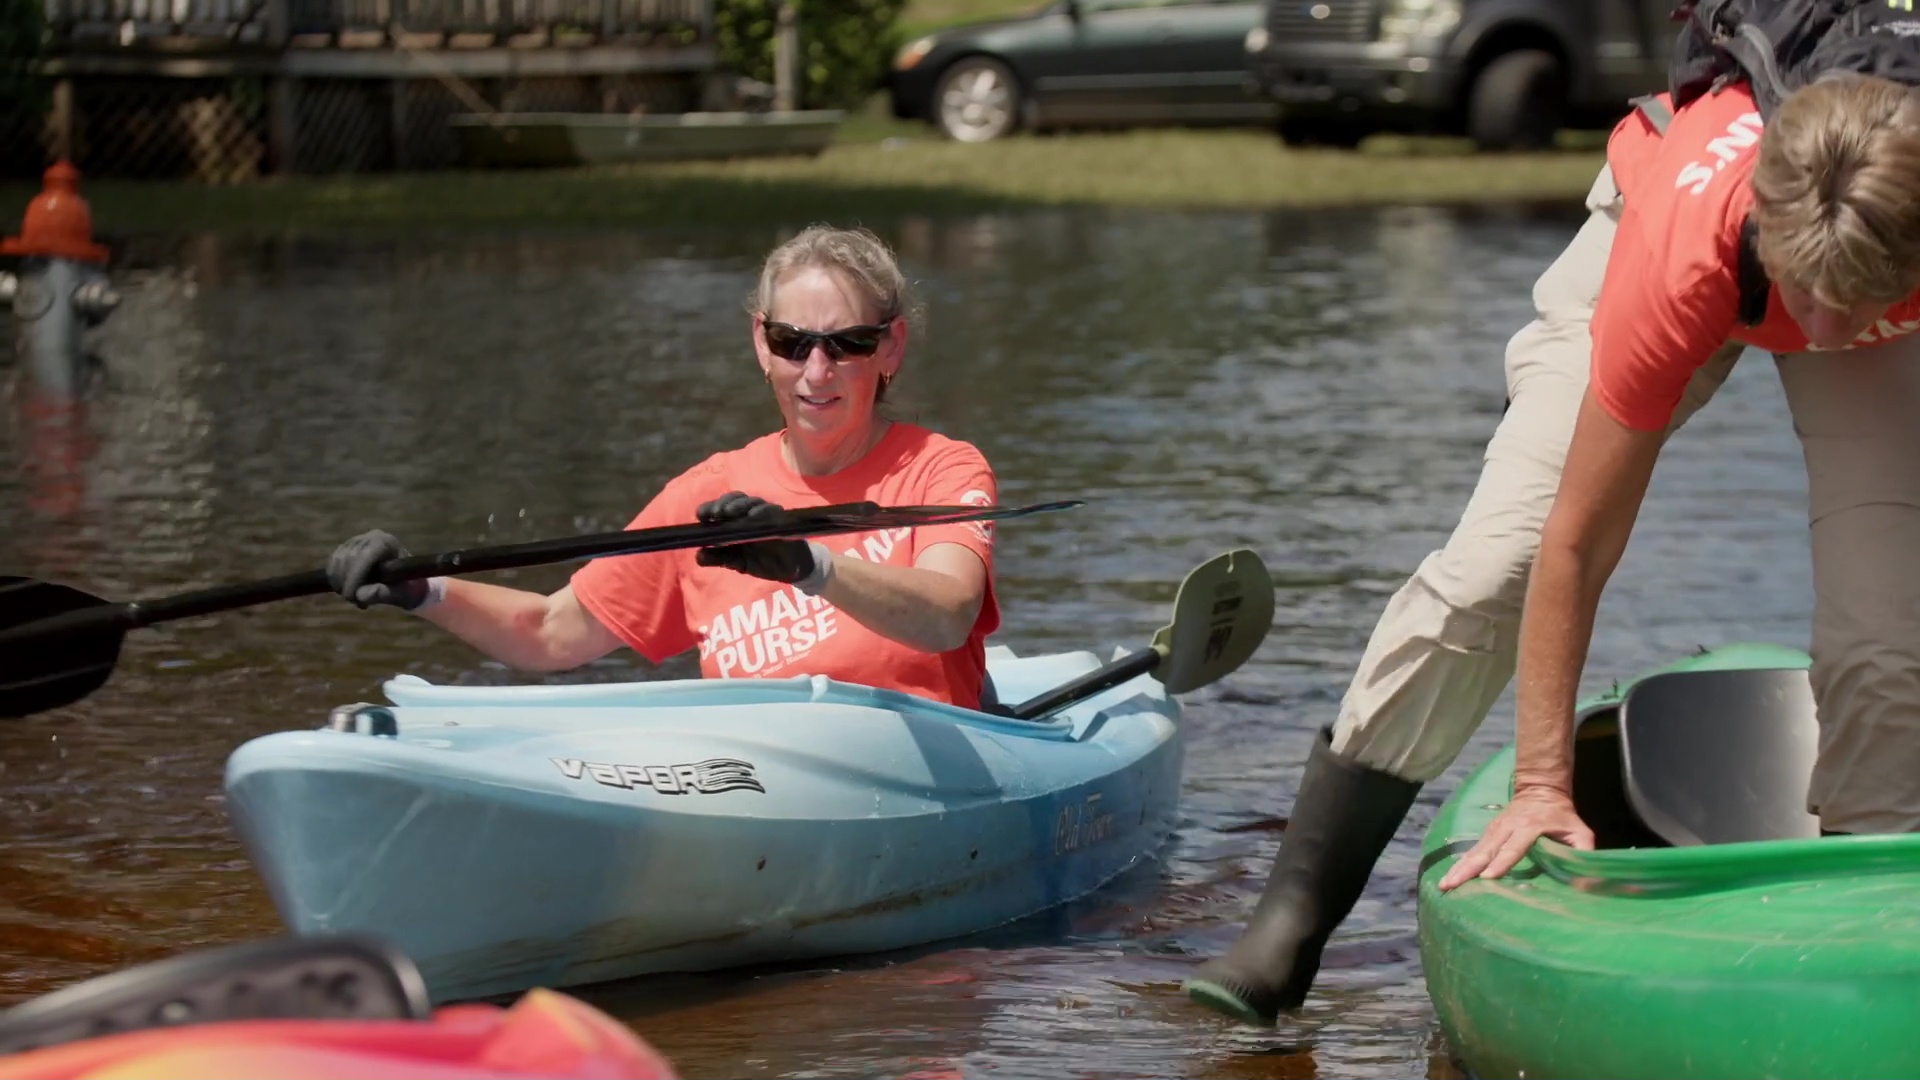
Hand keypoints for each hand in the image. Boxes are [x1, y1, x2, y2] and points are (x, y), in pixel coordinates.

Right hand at [326, 530, 430, 610]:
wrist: (404, 581)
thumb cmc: (406, 587)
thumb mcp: (401, 594)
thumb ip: (384, 594)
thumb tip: (361, 595)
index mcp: (387, 543)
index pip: (363, 557)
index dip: (354, 578)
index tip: (352, 598)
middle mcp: (371, 537)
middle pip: (348, 558)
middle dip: (347, 583)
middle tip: (355, 602)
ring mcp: (357, 540)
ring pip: (337, 560)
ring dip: (339, 582)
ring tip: (353, 597)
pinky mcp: (347, 547)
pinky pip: (333, 562)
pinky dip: (334, 578)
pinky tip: (344, 589)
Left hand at [693, 492, 819, 584]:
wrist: (790, 569)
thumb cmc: (763, 561)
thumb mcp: (737, 562)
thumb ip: (719, 558)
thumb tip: (698, 555)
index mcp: (736, 522)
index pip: (721, 508)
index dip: (710, 508)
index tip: (701, 515)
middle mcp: (749, 515)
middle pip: (734, 499)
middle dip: (723, 503)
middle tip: (714, 513)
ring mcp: (766, 515)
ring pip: (751, 501)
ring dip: (739, 504)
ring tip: (729, 512)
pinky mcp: (781, 519)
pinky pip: (772, 510)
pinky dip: (762, 511)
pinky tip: (752, 516)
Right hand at [1437, 785, 1594, 890]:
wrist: (1540, 789)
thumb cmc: (1562, 816)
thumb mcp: (1579, 832)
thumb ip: (1583, 852)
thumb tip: (1587, 881)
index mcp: (1529, 826)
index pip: (1514, 847)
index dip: (1502, 862)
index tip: (1488, 877)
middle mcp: (1507, 827)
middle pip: (1486, 850)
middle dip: (1469, 869)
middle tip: (1452, 885)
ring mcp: (1494, 829)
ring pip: (1475, 851)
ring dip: (1459, 868)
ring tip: (1445, 884)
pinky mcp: (1488, 833)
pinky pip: (1473, 850)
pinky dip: (1460, 864)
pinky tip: (1449, 877)